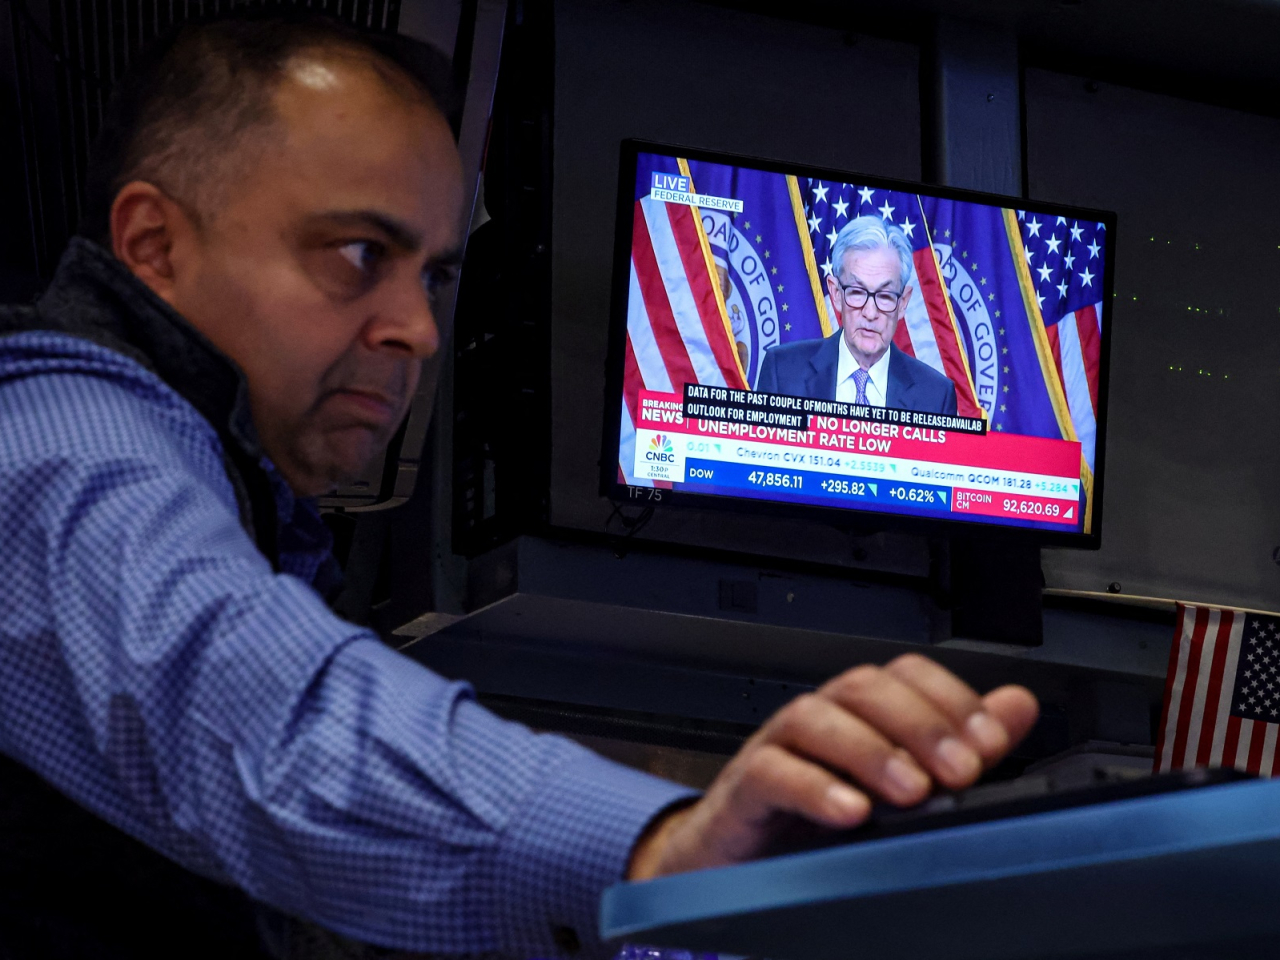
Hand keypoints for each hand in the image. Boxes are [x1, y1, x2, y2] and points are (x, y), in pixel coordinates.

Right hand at [627, 653, 1037, 879]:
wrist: (741, 863)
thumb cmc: (817, 819)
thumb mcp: (899, 785)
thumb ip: (958, 745)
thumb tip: (1018, 706)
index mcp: (859, 713)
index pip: (905, 674)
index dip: (951, 699)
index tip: (991, 741)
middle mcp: (820, 719)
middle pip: (863, 687)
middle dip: (919, 724)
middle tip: (960, 770)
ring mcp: (777, 748)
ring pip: (815, 717)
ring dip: (871, 750)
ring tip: (912, 793)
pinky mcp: (745, 788)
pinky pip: (771, 771)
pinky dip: (814, 788)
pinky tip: (851, 812)